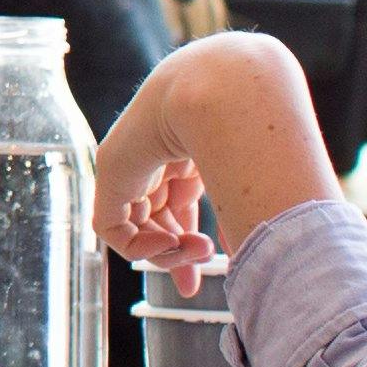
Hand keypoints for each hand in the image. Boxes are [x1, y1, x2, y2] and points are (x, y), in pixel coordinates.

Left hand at [86, 30, 340, 281]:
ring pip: (137, 226)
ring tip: (197, 252)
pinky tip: (168, 243)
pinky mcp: (111, 171)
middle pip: (158, 218)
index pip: (179, 203)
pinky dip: (137, 245)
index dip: (190, 239)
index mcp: (189, 154)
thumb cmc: (249, 128)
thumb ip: (242, 214)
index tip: (214, 260)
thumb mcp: (243, 179)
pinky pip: (110, 225)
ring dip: (166, 252)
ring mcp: (133, 165)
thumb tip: (256, 255)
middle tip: (198, 275)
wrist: (222, 92)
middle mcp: (158, 160)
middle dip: (176, 255)